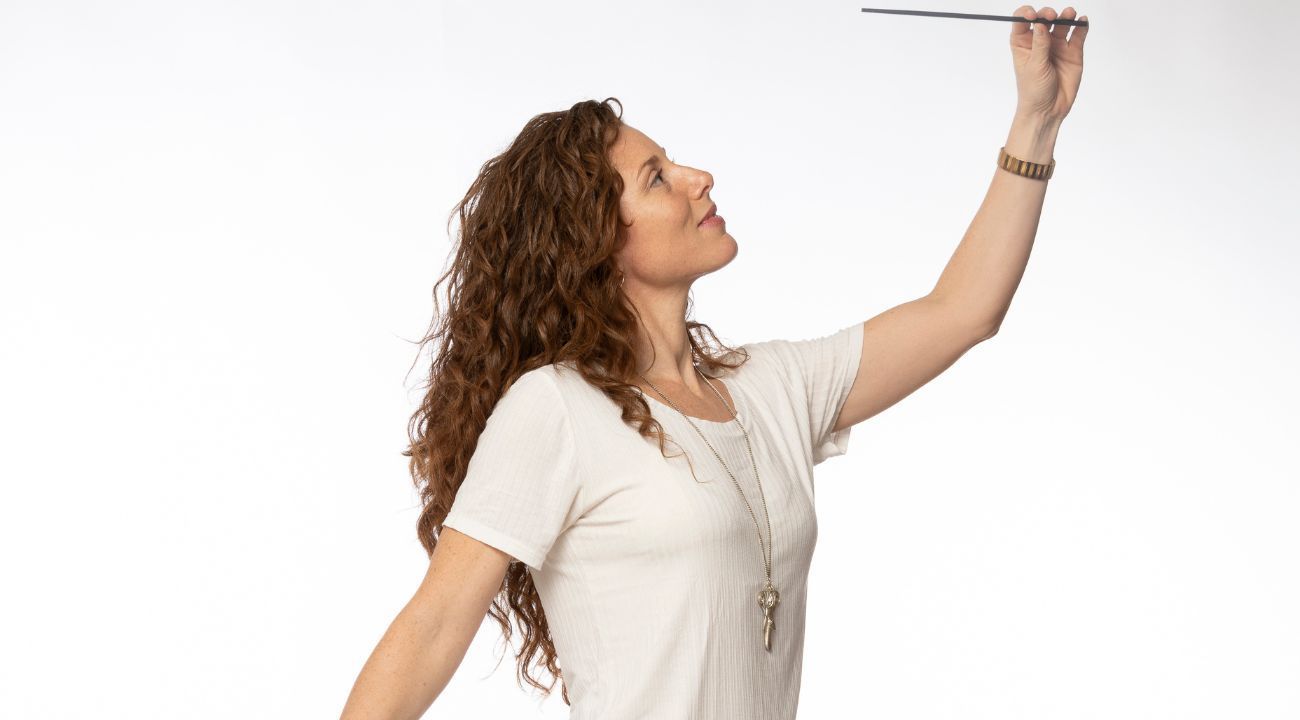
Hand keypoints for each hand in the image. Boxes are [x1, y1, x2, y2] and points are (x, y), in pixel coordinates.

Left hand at [1010, 5, 1088, 121]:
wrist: (1048, 109)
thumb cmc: (1033, 91)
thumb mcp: (1034, 66)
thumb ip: (1039, 45)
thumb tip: (1039, 24)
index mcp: (1023, 44)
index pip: (1022, 22)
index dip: (1026, 14)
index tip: (1031, 15)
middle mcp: (1040, 42)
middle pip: (1043, 19)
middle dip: (1047, 14)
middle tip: (1051, 16)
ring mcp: (1057, 46)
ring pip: (1062, 24)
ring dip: (1065, 16)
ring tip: (1069, 13)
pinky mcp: (1072, 52)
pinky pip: (1078, 35)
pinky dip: (1081, 26)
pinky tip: (1082, 20)